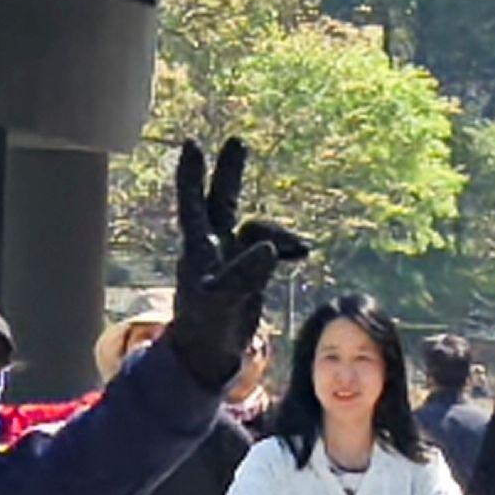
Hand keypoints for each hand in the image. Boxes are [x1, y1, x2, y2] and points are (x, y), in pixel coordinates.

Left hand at [159, 139, 309, 392]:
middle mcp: (213, 244)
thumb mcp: (224, 301)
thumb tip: (271, 248)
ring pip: (258, 228)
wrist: (211, 353)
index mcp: (198, 247)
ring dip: (280, 234)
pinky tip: (302, 254)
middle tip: (236, 142)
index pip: (193, 203)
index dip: (192, 174)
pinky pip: (273, 247)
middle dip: (230, 172)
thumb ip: (245, 274)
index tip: (191, 144)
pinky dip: (287, 248)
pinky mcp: (250, 268)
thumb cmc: (206, 326)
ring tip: (302, 250)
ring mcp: (232, 254)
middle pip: (222, 199)